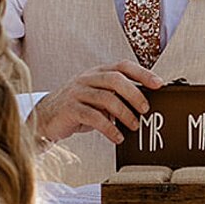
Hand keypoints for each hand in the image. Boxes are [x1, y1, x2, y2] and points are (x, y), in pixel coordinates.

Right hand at [31, 61, 160, 144]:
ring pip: (106, 98)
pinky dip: (108, 128)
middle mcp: (87, 79)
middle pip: (115, 79)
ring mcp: (76, 92)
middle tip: (145, 110)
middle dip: (135, 94)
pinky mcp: (69, 109)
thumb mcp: (97, 98)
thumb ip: (116, 97)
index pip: (122, 66)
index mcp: (96, 72)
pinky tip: (117, 137)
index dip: (142, 73)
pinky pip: (93, 117)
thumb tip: (144, 105)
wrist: (45, 118)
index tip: (159, 84)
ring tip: (133, 127)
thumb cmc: (77, 108)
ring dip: (124, 114)